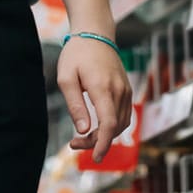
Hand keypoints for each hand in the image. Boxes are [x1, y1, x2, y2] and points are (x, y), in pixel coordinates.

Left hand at [59, 36, 132, 162]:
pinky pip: (123, 115)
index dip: (103, 144)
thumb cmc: (76, 54)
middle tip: (74, 144)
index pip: (109, 124)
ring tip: (82, 137)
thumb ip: (75, 105)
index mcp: (103, 87)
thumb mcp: (66, 77)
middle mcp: (119, 90)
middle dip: (96, 141)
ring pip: (121, 124)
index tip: (96, 158)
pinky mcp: (126, 90)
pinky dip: (111, 126)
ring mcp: (125, 90)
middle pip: (114, 127)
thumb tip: (83, 130)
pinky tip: (95, 126)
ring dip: (104, 135)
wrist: (95, 34)